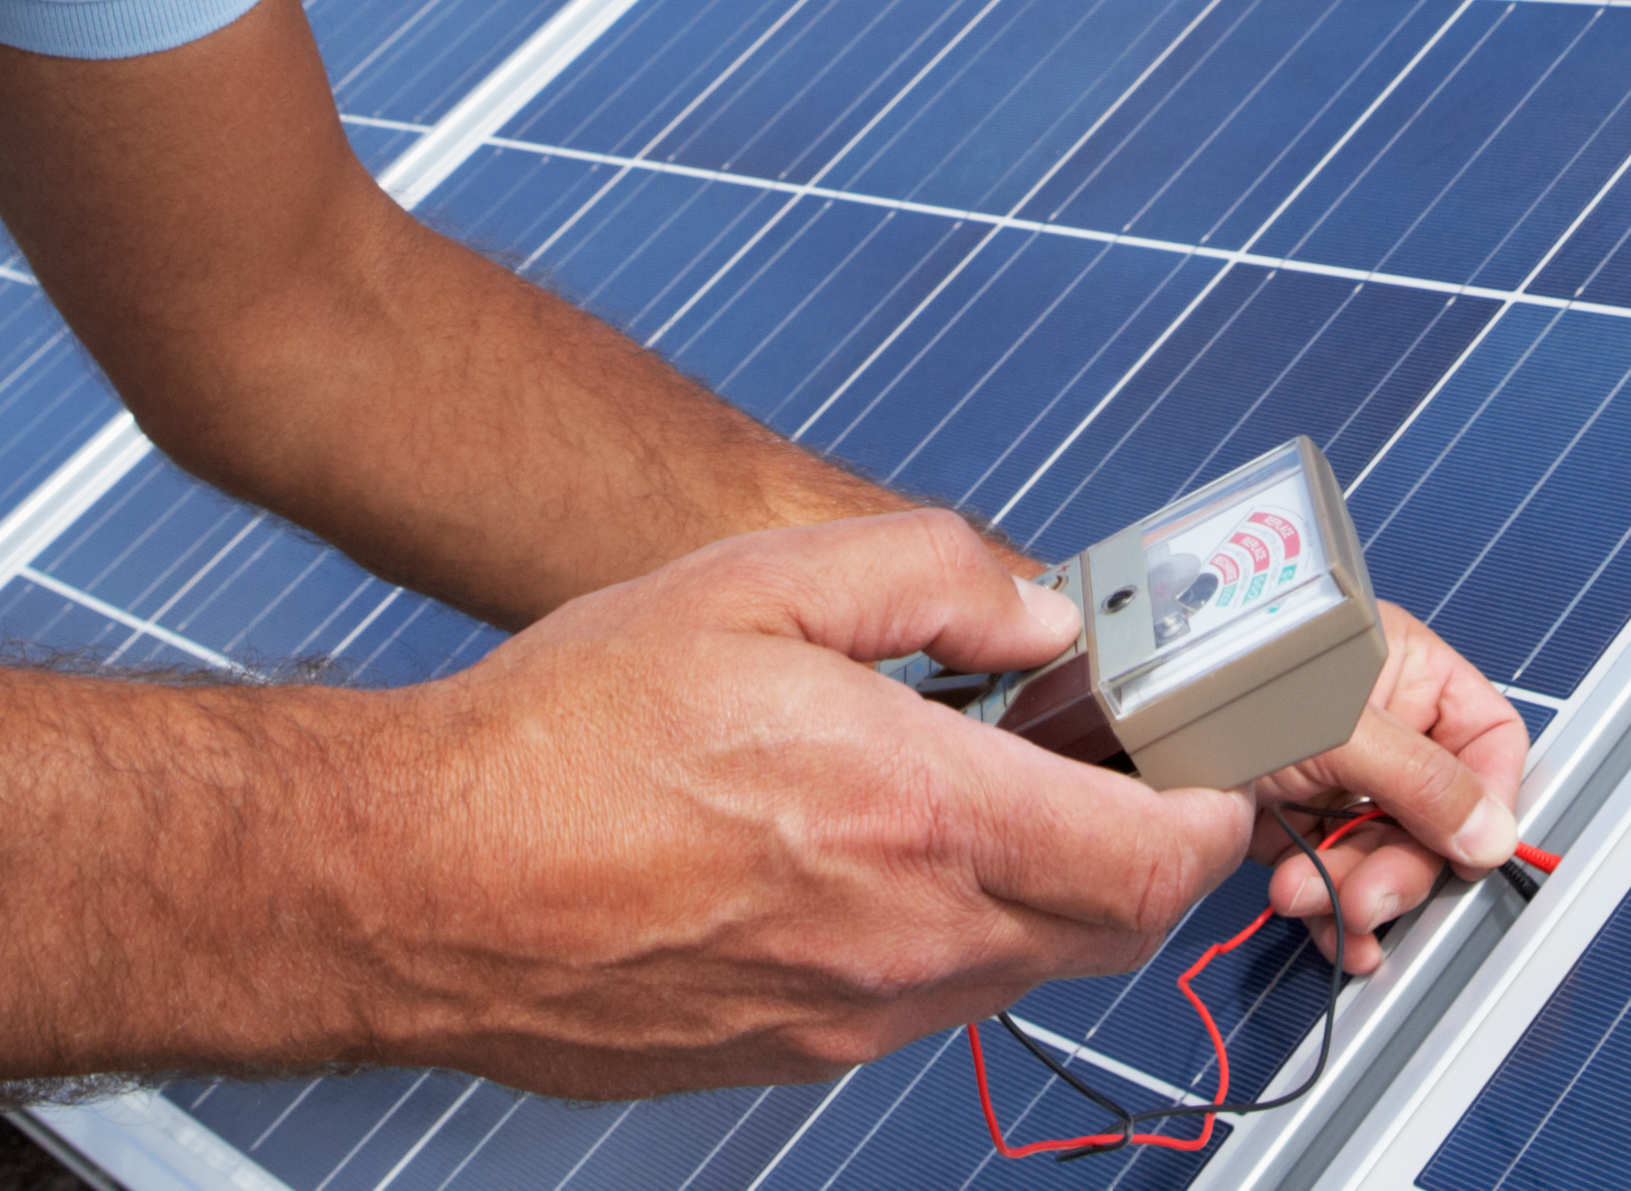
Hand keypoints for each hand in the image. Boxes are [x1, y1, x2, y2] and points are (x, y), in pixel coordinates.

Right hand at [322, 509, 1252, 1095]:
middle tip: (1106, 763)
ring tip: (973, 790)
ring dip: (1041, 889)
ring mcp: (851, 1016)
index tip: (1201, 757)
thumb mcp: (755, 577)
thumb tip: (1038, 604)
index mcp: (915, 813)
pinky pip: (925, 1001)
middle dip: (1142, 848)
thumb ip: (929, 575)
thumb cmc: (560, 735)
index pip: (1155, 856)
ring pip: (1022, 970)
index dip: (1210, 807)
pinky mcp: (792, 1056)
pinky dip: (946, 931)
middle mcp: (904, 939)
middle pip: (1115, 929)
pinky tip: (872, 850)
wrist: (421, 880)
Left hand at [1241, 604, 1526, 972]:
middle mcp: (1379, 727)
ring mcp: (1337, 777)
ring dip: (1361, 894)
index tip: (1470, 854)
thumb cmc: (1231, 681)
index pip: (1486, 740)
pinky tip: (1333, 934)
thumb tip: (1492, 835)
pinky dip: (1338, 909)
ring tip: (1321, 906)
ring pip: (1386, 855)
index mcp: (1406, 675)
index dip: (1488, 800)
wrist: (1127, 720)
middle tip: (1370, 899)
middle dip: (1401, 867)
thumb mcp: (1337, 727)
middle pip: (1433, 816)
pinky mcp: (1296, 819)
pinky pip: (1339, 873)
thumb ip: (1420, 780)